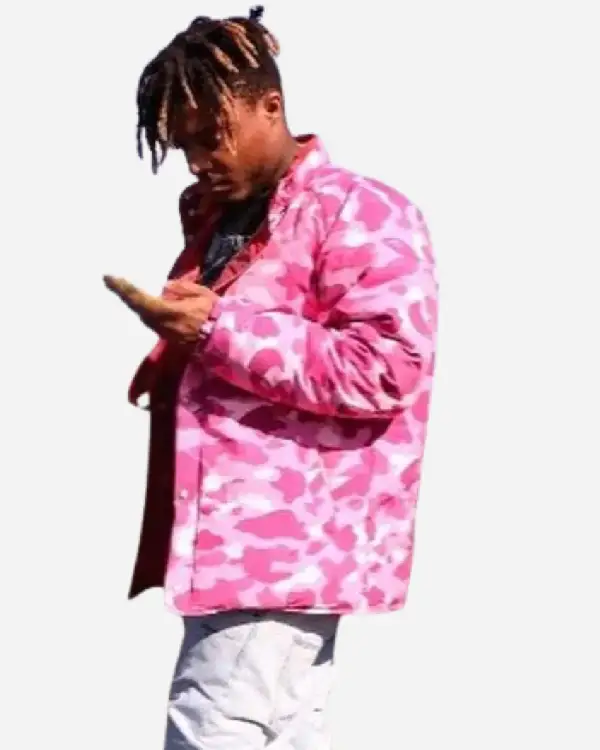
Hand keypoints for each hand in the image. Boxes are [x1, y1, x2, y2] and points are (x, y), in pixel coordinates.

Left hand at [103, 275, 217, 345]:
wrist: (223, 338)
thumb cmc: (214, 314)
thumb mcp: (201, 294)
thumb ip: (182, 289)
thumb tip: (165, 287)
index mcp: (167, 312)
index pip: (138, 299)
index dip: (122, 288)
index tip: (108, 277)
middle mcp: (161, 325)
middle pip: (138, 309)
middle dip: (127, 296)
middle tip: (116, 282)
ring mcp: (165, 334)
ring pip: (145, 317)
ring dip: (138, 305)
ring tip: (131, 292)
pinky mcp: (170, 339)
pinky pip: (154, 323)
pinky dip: (148, 313)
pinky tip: (151, 306)